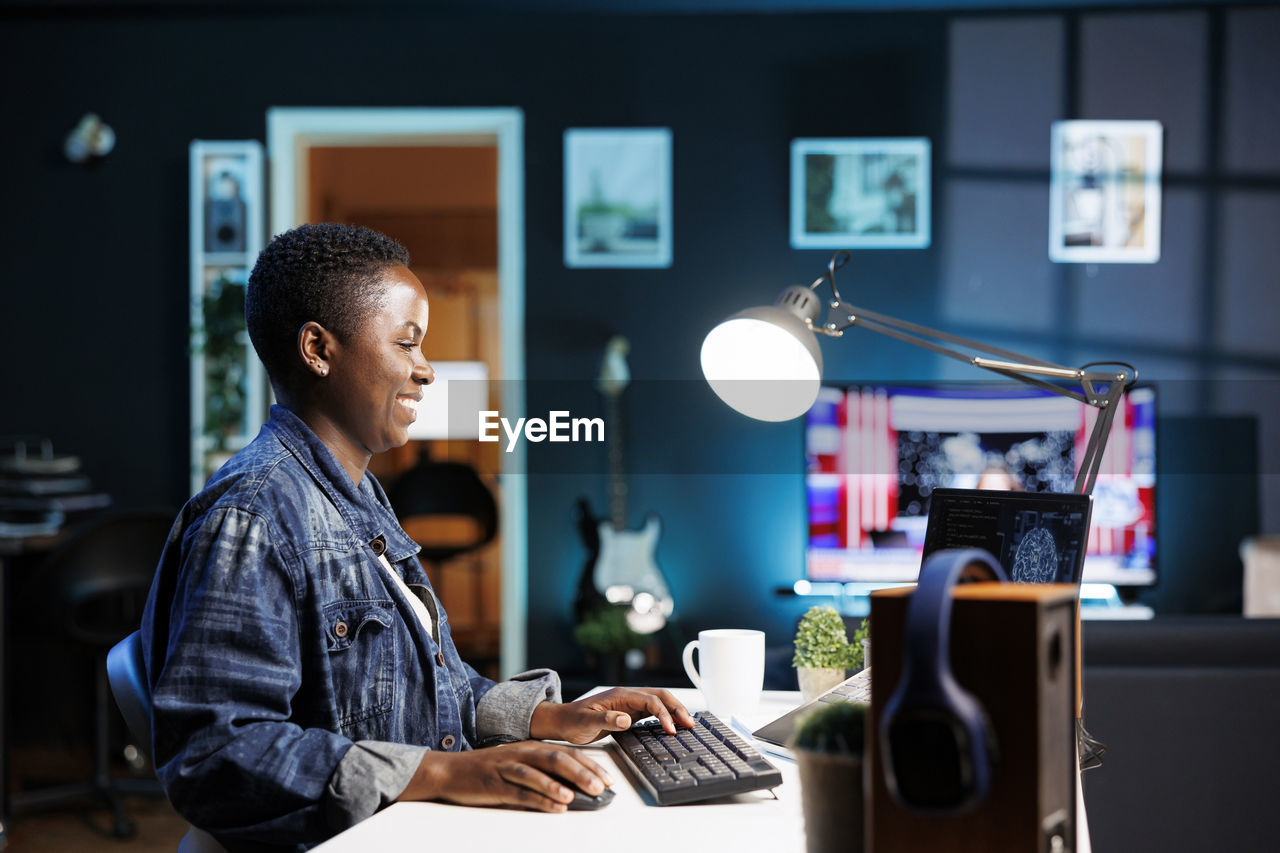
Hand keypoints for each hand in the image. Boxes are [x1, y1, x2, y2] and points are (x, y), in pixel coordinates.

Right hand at [398, 742, 612, 812]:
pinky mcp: (496, 785)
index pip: (567, 753)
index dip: (590, 765)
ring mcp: (508, 768)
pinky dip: (540, 799)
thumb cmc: (488, 770)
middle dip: (582, 773)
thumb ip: (543, 772)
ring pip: (539, 773)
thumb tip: (575, 789)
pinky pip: (521, 792)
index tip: (609, 779)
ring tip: (578, 796)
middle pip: (557, 759)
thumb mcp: (518, 765)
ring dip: (561, 785)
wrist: (450, 771)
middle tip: (601, 787)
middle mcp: (522, 754)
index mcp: (531, 747)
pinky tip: (554, 807)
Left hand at [529, 687, 696, 743]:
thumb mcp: (585, 722)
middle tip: (690, 724)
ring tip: (688, 724)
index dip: (663, 714)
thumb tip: (625, 720)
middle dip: (677, 708)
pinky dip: (665, 716)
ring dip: (674, 711)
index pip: (650, 701)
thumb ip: (605, 720)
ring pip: (658, 702)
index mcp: (620, 695)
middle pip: (659, 696)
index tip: (671, 730)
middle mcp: (628, 696)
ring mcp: (629, 704)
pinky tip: (672, 725)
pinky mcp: (629, 713)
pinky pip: (652, 711)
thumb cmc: (572, 720)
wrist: (563, 721)